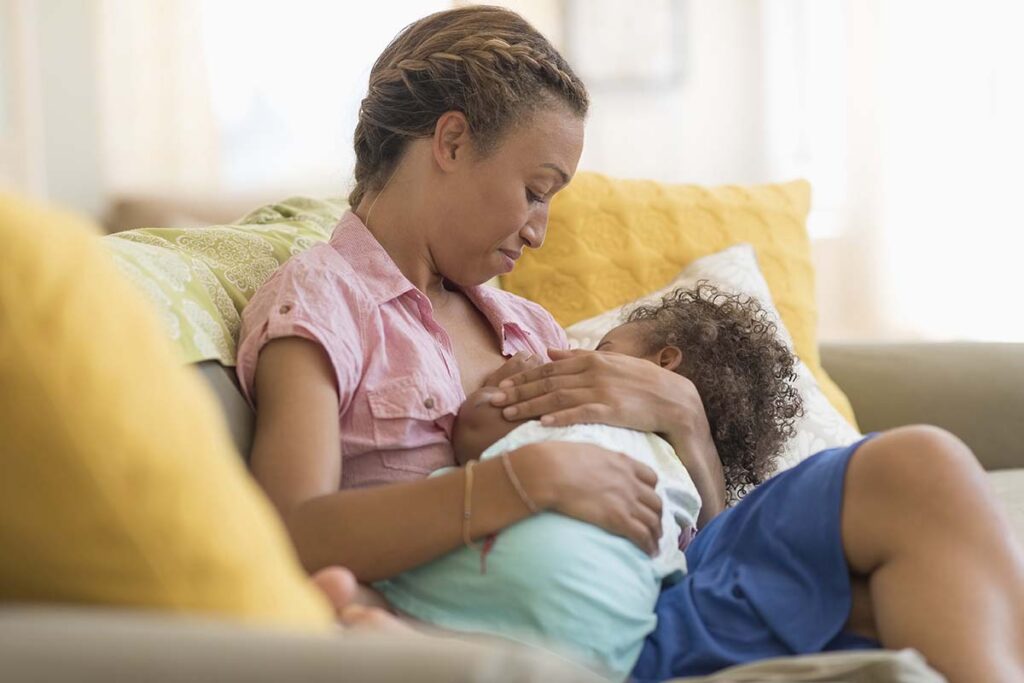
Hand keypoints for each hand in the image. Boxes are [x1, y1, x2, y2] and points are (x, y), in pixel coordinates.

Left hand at [493, 348, 726, 520]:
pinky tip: (542, 424)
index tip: (499, 386)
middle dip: (517, 392)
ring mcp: (601, 391)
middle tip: (493, 400)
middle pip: (547, 382)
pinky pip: (580, 413)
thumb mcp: (609, 363)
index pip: (548, 369)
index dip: (522, 378)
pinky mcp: (612, 409)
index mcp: (590, 360)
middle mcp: (592, 372)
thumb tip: (551, 351)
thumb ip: (578, 357)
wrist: (674, 399)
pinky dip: (560, 417)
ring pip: (557, 398)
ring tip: (507, 414)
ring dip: (529, 406)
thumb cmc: (640, 382)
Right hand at [516, 441, 663, 554]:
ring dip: (656, 534)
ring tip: (654, 545)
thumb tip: (593, 464)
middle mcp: (630, 481)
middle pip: (655, 502)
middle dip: (657, 515)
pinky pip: (642, 535)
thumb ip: (599, 459)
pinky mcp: (618, 518)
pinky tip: (648, 553)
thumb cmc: (559, 459)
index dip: (651, 491)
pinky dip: (648, 545)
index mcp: (623, 462)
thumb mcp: (587, 451)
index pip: (650, 478)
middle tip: (653, 526)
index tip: (646, 500)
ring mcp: (626, 500)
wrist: (551, 472)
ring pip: (653, 520)